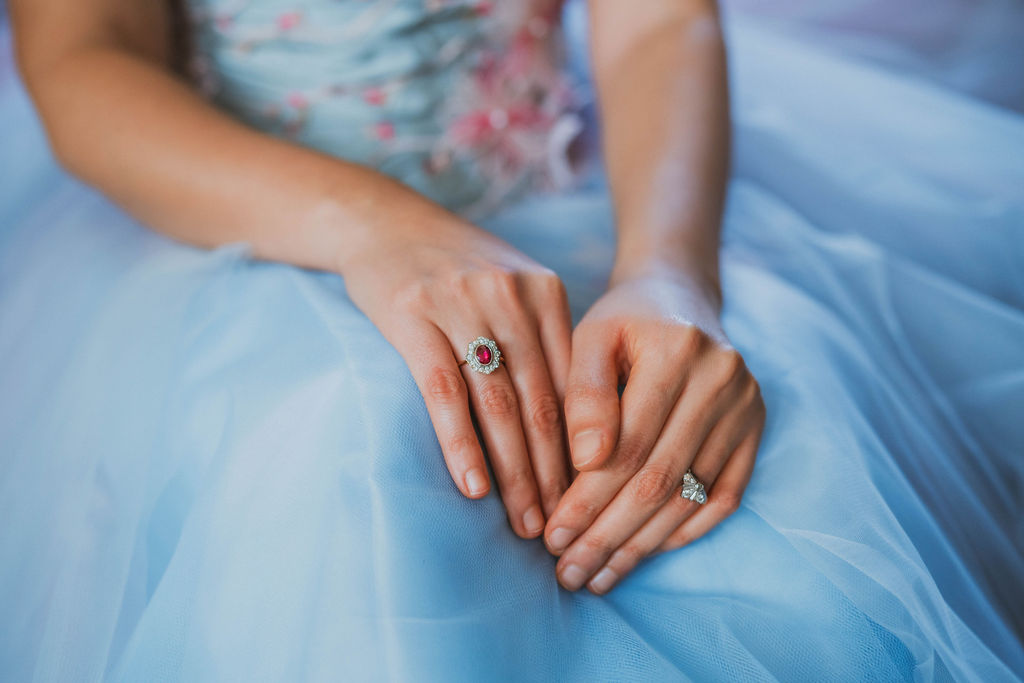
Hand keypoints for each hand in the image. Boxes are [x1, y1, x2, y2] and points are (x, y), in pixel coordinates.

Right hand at [340, 209, 572, 537]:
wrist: (384, 221)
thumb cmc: (457, 269)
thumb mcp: (514, 290)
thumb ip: (546, 344)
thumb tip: (577, 426)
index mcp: (546, 294)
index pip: (575, 386)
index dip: (585, 448)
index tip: (589, 497)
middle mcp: (511, 297)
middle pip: (542, 402)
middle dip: (554, 473)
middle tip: (560, 526)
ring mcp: (462, 303)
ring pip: (499, 405)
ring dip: (515, 472)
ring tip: (525, 522)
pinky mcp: (412, 315)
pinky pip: (443, 392)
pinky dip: (460, 444)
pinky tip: (473, 487)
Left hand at [542, 265, 764, 591]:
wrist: (679, 298)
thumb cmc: (623, 322)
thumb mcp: (590, 338)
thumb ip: (582, 396)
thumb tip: (587, 464)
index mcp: (675, 350)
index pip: (625, 447)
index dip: (586, 499)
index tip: (552, 536)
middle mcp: (721, 379)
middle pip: (658, 480)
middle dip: (607, 535)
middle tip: (569, 572)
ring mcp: (746, 406)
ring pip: (689, 496)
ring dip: (640, 546)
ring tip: (598, 576)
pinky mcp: (756, 428)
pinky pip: (724, 497)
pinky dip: (683, 532)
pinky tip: (644, 554)